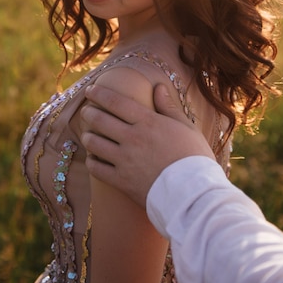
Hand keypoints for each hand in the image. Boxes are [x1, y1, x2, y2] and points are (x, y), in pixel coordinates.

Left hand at [81, 83, 214, 207]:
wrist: (195, 196)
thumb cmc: (195, 159)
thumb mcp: (186, 127)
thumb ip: (168, 107)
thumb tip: (158, 87)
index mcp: (148, 122)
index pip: (116, 102)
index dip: (99, 94)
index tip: (90, 90)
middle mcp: (132, 138)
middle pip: (99, 120)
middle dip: (88, 113)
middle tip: (86, 111)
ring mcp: (125, 160)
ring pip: (93, 143)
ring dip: (87, 136)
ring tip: (88, 134)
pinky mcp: (121, 181)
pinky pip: (96, 168)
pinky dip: (91, 161)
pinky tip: (94, 158)